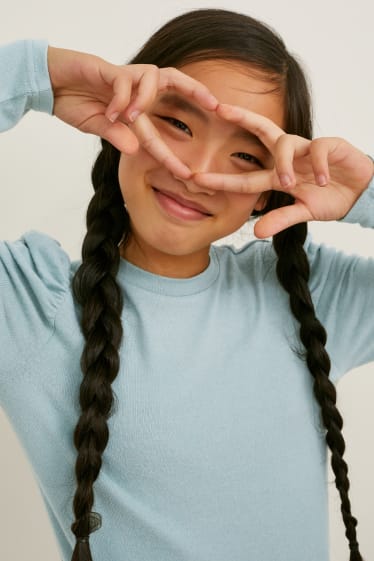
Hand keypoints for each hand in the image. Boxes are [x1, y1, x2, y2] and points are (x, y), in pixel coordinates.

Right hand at [47, 46, 217, 177]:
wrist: (47, 84)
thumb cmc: (73, 101)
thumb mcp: (97, 127)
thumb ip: (116, 136)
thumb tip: (134, 150)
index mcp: (135, 105)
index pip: (161, 129)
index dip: (172, 153)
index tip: (186, 176)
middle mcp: (135, 89)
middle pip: (174, 79)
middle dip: (196, 90)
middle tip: (216, 106)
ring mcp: (123, 78)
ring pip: (151, 78)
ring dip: (144, 100)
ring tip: (129, 117)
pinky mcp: (107, 70)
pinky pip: (124, 81)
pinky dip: (121, 98)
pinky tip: (111, 112)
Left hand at [193, 104, 373, 237]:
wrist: (361, 193)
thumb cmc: (330, 197)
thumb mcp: (304, 212)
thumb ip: (281, 219)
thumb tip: (257, 233)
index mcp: (278, 174)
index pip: (245, 175)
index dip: (221, 178)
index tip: (195, 179)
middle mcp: (289, 157)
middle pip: (261, 130)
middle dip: (241, 117)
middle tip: (219, 108)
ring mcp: (307, 149)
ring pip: (285, 142)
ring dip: (284, 164)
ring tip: (291, 183)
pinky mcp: (330, 145)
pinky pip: (317, 148)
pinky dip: (318, 165)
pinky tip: (324, 181)